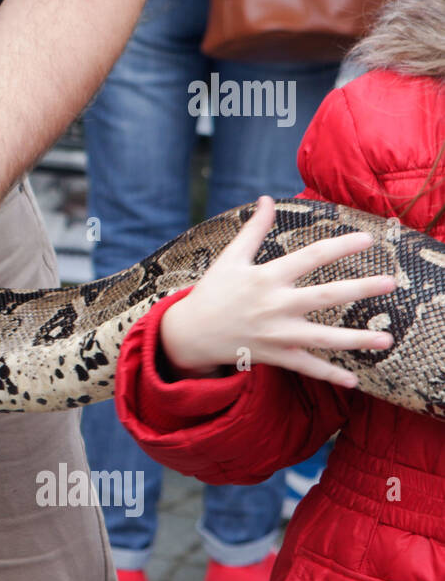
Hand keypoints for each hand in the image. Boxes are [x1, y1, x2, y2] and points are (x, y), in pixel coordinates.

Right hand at [159, 194, 396, 386]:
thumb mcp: (230, 258)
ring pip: (321, 337)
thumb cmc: (212, 292)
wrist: (190, 334)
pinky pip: (306, 367)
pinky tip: (354, 382)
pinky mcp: (274, 356)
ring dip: (355, 340)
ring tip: (386, 339)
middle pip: (323, 297)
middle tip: (389, 283)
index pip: (309, 257)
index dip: (339, 247)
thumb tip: (267, 199)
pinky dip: (329, 375)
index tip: (368, 240)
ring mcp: (276, 334)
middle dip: (358, 289)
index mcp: (266, 278)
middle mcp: (274, 305)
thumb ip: (254, 229)